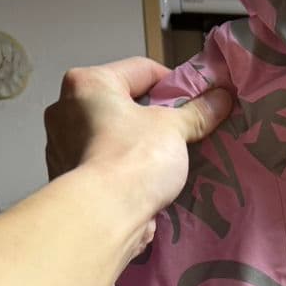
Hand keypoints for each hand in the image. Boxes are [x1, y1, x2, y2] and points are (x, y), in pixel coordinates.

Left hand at [44, 57, 231, 254]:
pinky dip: (123, 168)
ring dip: (137, 144)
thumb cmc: (135, 159)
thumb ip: (198, 112)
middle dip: (154, 117)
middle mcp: (66, 107)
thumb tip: (223, 97)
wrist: (105, 216)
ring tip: (165, 160)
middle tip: (182, 133)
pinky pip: (104, 163)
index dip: (176, 84)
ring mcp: (62, 144)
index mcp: (89, 82)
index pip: (142, 70)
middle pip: (123, 103)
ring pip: (112, 135)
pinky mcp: (68, 177)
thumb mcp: (174, 129)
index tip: (197, 103)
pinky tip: (143, 181)